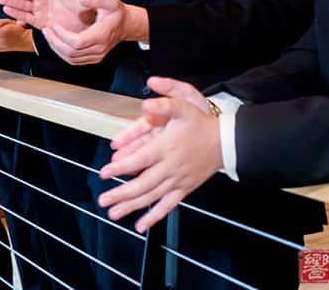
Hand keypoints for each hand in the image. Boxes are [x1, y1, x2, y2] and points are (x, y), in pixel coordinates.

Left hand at [43, 0, 147, 64]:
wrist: (126, 25)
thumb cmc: (117, 12)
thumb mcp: (110, 0)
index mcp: (102, 35)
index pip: (77, 42)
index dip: (62, 36)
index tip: (54, 26)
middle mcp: (99, 49)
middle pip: (71, 52)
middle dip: (55, 42)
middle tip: (46, 30)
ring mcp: (96, 56)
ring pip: (71, 58)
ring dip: (57, 48)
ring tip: (49, 35)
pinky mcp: (93, 58)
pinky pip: (74, 60)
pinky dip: (62, 53)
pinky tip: (57, 42)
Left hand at [97, 77, 219, 231]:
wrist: (225, 142)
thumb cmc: (201, 125)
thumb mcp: (183, 107)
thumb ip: (164, 105)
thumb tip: (146, 103)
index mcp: (166, 147)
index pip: (140, 159)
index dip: (121, 167)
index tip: (105, 172)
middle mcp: (170, 167)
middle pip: (143, 183)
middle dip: (121, 193)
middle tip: (104, 199)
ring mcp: (177, 180)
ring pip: (152, 197)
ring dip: (132, 206)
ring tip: (114, 212)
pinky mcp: (184, 189)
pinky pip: (167, 206)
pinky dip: (154, 216)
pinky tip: (141, 225)